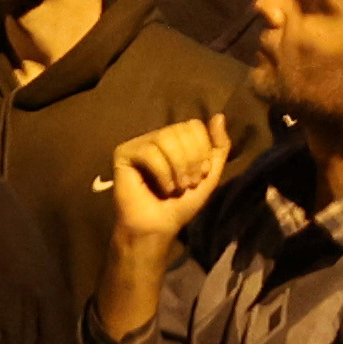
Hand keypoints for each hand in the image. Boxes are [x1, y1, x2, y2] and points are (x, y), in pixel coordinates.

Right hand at [109, 115, 240, 247]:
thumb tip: (219, 116)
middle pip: (181, 129)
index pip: (194, 125)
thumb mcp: (209, 175)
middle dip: (191, 160)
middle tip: (189, 184)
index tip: (202, 174)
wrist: (158, 227)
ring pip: (166, 137)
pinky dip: (162, 172)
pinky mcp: (123, 153)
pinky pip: (149, 151)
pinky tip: (163, 188)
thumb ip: (218, 146)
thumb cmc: (181, 204)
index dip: (203, 149)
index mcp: (176, 139)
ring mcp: (139, 143)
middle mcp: (157, 137)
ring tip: (177, 187)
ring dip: (178, 166)